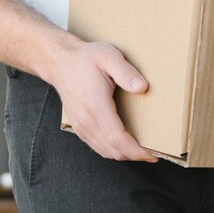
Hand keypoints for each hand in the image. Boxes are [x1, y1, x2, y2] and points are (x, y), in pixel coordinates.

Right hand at [43, 40, 157, 162]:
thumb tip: (142, 87)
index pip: (117, 139)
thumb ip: (126, 72)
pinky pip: (98, 147)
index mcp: (95, 105)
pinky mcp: (79, 128)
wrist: (59, 62)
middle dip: (136, 155)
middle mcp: (86, 120)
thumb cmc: (84, 58)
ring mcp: (81, 126)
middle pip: (114, 150)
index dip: (136, 150)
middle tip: (154, 151)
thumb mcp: (108, 56)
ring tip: (143, 149)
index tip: (153, 154)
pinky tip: (126, 144)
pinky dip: (114, 150)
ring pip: (106, 152)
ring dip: (125, 154)